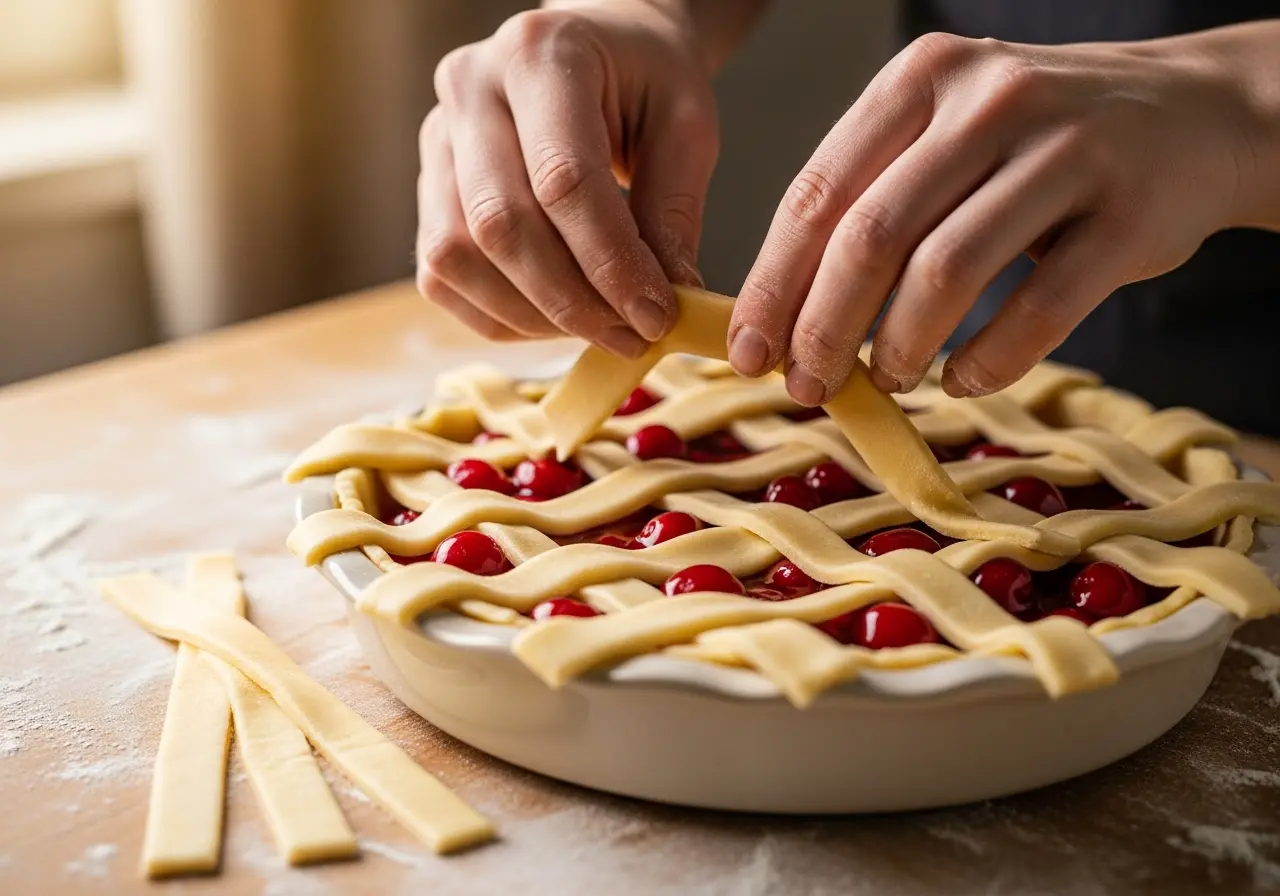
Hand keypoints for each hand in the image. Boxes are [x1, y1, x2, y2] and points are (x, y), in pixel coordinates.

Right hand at [417, 2, 718, 356]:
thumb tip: (666, 297)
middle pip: (501, 225)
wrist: (595, 51)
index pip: (563, 180)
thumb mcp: (684, 124)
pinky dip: (500, 315)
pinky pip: (442, 276)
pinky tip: (556, 319)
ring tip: (601, 329)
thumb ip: (672, 210)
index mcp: (540, 55)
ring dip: (533, 316)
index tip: (656, 316)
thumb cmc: (644, 81)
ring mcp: (436, 139)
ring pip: (458, 258)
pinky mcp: (425, 187)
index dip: (610, 262)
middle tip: (633, 337)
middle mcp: (469, 89)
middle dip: (572, 301)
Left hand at [728, 31, 1263, 402]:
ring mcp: (1064, 152)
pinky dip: (988, 361)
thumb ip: (872, 197)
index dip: (773, 283)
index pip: (818, 192)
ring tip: (882, 380)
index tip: (748, 351)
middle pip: (871, 236)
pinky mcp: (1126, 214)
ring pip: (947, 272)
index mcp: (921, 80)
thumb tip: (783, 310)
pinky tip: (961, 380)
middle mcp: (987, 102)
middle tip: (805, 386)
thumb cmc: (1039, 140)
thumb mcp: (947, 131)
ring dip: (899, 346)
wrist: (1196, 112)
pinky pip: (1038, 309)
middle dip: (822, 327)